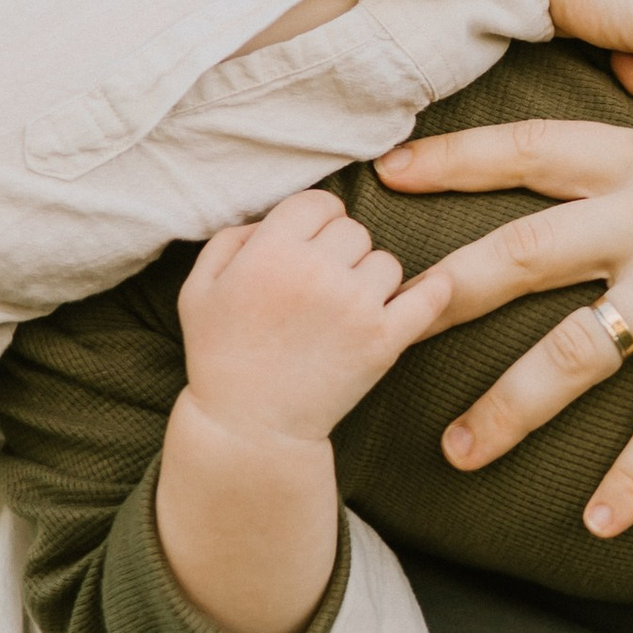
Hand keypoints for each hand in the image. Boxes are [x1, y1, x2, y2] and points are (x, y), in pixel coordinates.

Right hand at [179, 188, 463, 445]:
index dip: (314, 221)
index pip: (319, 203)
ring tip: (345, 309)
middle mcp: (317, 271)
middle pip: (354, 230)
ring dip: (371, 279)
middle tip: (321, 286)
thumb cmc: (220, 356)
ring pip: (387, 261)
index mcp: (271, 251)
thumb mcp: (198, 290)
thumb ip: (231, 240)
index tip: (309, 247)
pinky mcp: (384, 339)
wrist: (250, 429)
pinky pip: (429, 297)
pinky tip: (432, 290)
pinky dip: (434, 292)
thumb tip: (271, 219)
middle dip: (339, 252)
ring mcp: (356, 305)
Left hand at [372, 105, 632, 532]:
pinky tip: (597, 526)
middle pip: (520, 255)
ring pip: (575, 353)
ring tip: (457, 452)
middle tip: (369, 327)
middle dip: (438, 294)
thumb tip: (626, 67)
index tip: (383, 175)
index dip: (454, 162)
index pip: (531, 151)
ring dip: (509, 408)